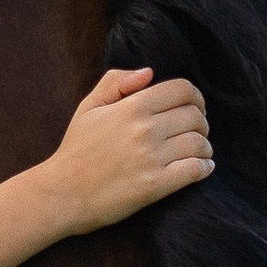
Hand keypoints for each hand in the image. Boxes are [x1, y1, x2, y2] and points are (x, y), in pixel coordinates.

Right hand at [41, 66, 212, 234]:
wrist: (62, 193)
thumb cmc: (75, 150)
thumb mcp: (88, 107)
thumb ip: (116, 82)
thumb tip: (148, 73)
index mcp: (133, 107)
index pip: (183, 90)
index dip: (195, 97)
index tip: (194, 107)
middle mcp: (146, 129)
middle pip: (195, 116)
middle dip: (201, 122)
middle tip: (195, 132)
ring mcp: (152, 158)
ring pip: (199, 143)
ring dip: (204, 147)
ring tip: (199, 152)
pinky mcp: (155, 185)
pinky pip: (194, 170)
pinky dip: (204, 168)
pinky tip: (202, 168)